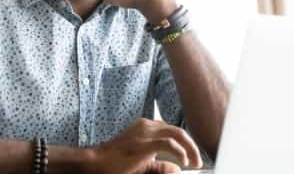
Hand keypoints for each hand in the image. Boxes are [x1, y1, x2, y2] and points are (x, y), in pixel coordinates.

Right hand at [86, 118, 202, 173]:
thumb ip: (159, 164)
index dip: (185, 143)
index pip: (172, 130)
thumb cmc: (115, 162)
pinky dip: (180, 153)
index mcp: (146, 126)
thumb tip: (177, 168)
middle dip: (192, 146)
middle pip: (178, 131)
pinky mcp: (144, 143)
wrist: (96, 162)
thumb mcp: (142, 162)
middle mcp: (147, 125)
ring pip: (177, 134)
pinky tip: (184, 162)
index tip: (192, 156)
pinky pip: (169, 144)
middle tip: (198, 162)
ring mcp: (145, 133)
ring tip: (195, 162)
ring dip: (190, 149)